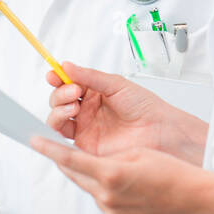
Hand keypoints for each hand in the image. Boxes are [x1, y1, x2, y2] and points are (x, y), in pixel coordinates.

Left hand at [29, 137, 208, 213]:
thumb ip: (109, 157)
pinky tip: (131, 191)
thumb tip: (93, 163)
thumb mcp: (137, 153)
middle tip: (62, 152)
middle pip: (76, 175)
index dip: (48, 149)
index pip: (70, 159)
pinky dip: (109, 195)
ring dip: (96, 179)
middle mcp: (107, 196)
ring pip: (91, 190)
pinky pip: (105, 204)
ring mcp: (112, 213)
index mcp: (110, 173)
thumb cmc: (172, 172)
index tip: (33, 140)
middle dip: (69, 163)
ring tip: (122, 174)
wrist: (195, 200)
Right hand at [46, 62, 205, 163]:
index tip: (54, 75)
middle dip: (60, 93)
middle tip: (74, 91)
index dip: (57, 78)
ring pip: (57, 119)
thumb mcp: (116, 84)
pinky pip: (63, 140)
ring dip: (58, 109)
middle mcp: (86, 111)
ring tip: (73, 106)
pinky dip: (57, 129)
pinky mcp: (85, 147)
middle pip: (58, 101)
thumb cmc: (145, 107)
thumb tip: (65, 65)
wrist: (159, 131)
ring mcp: (85, 129)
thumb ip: (89, 76)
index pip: (66, 84)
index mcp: (93, 93)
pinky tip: (67, 118)